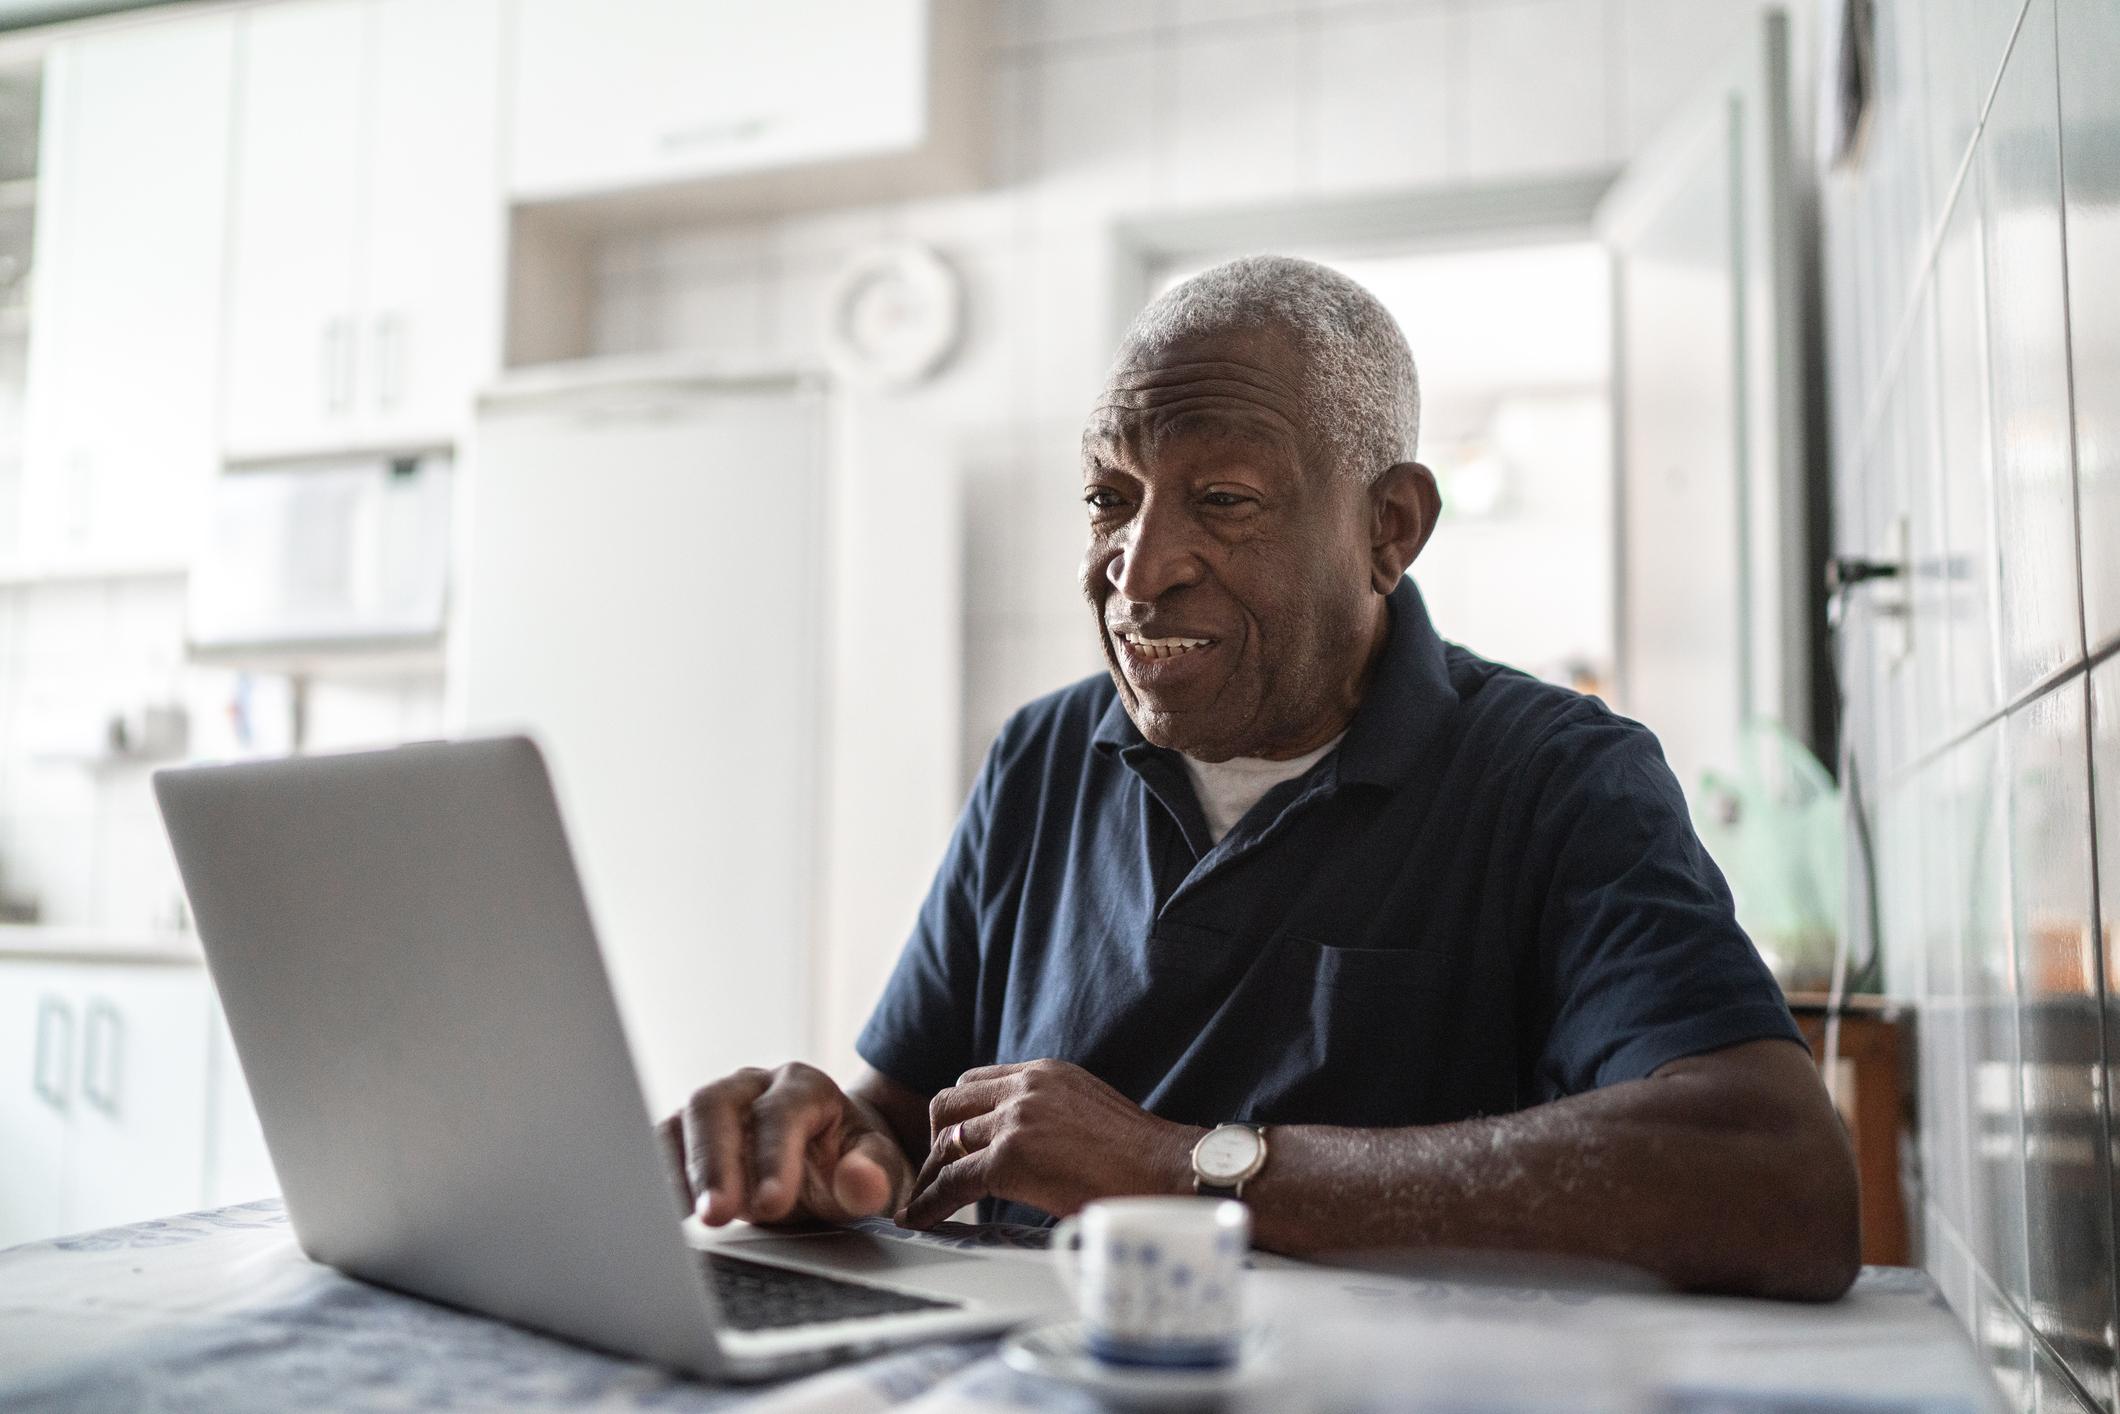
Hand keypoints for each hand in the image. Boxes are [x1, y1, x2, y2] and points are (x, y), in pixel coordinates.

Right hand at [658, 1063, 913, 1226]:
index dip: (773, 1157)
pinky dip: (662, 1179)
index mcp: (804, 1086)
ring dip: (681, 1172)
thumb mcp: (881, 1170)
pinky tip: (665, 1217)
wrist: (834, 1160)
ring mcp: (717, 1107)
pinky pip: (663, 1147)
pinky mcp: (690, 1135)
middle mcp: (753, 1087)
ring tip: (689, 1220)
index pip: (780, 1112)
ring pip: (682, 1122)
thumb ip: (874, 1175)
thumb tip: (861, 1183)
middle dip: (714, 1162)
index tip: (770, 1205)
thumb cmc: (855, 1163)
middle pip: (716, 1105)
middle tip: (718, 1215)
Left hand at [899, 1059, 1203, 1227]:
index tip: (952, 1142)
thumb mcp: (1089, 1109)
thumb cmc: (1141, 1155)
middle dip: (936, 1138)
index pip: (977, 1083)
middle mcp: (1026, 1086)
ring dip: (931, 1173)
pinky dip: (930, 1202)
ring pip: (946, 1142)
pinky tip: (920, 1218)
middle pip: (950, 1103)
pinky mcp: (1010, 1158)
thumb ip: (1052, 1114)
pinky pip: (952, 1181)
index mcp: (1045, 1072)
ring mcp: (1016, 1119)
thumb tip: (1034, 1143)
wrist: (1168, 1170)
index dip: (959, 1116)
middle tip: (936, 1171)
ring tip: (924, 1201)